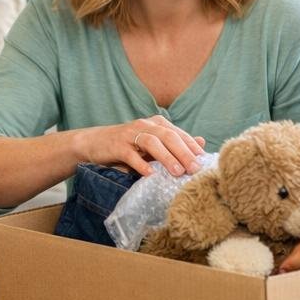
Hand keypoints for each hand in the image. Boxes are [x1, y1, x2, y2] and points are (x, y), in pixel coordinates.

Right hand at [81, 116, 205, 177]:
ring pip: (152, 143)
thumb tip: (202, 142)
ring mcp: (130, 134)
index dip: (192, 147)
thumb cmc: (128, 146)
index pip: (179, 134)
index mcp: (157, 124)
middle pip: (168, 136)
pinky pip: (131, 155)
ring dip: (166, 157)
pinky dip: (142, 164)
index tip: (204, 161)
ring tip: (177, 172)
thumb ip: (175, 143)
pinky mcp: (117, 146)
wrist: (94, 143)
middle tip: (195, 169)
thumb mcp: (153, 144)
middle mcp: (145, 126)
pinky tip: (150, 175)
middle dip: (184, 152)